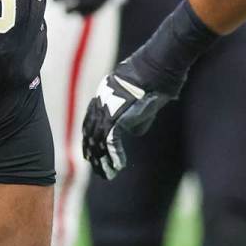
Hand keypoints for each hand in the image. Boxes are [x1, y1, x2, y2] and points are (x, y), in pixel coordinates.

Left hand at [82, 57, 184, 180]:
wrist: (156, 71)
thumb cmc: (152, 84)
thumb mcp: (138, 102)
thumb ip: (131, 116)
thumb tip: (131, 132)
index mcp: (101, 98)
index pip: (89, 123)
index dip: (89, 140)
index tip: (90, 154)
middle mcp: (100, 104)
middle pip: (90, 134)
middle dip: (93, 154)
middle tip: (97, 169)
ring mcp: (106, 110)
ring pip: (99, 141)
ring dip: (104, 160)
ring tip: (107, 174)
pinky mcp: (116, 117)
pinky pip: (111, 141)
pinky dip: (115, 155)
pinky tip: (118, 166)